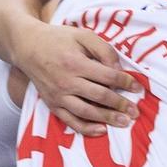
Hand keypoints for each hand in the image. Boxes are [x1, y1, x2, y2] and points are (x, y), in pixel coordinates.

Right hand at [13, 23, 140, 136]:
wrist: (28, 47)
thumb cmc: (60, 39)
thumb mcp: (84, 35)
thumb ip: (104, 50)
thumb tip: (119, 70)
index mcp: (76, 63)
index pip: (107, 76)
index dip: (126, 82)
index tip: (138, 88)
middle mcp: (66, 82)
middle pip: (99, 96)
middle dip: (120, 104)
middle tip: (136, 111)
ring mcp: (57, 96)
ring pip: (85, 112)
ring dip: (106, 118)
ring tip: (124, 122)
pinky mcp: (51, 104)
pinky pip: (69, 121)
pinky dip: (85, 128)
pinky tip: (101, 130)